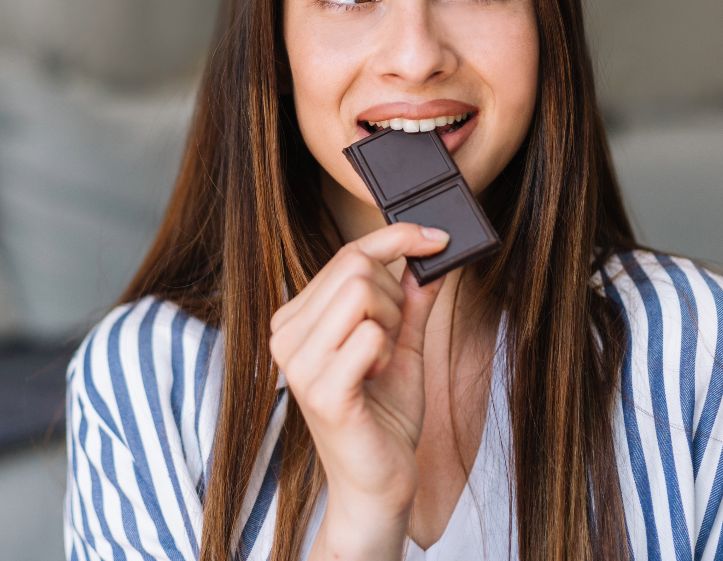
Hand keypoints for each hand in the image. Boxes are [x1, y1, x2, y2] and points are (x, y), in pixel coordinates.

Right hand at [269, 223, 448, 559]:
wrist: (378, 484)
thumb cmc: (383, 417)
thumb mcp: (401, 345)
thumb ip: (411, 300)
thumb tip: (430, 255)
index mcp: (297, 320)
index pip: (346, 255)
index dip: (396, 237)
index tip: (436, 237)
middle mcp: (286, 335)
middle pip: (356, 268)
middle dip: (394, 296)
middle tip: (394, 338)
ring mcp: (298, 364)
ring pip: (362, 292)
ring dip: (390, 322)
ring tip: (381, 361)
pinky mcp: (321, 391)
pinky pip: (371, 335)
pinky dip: (387, 352)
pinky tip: (375, 380)